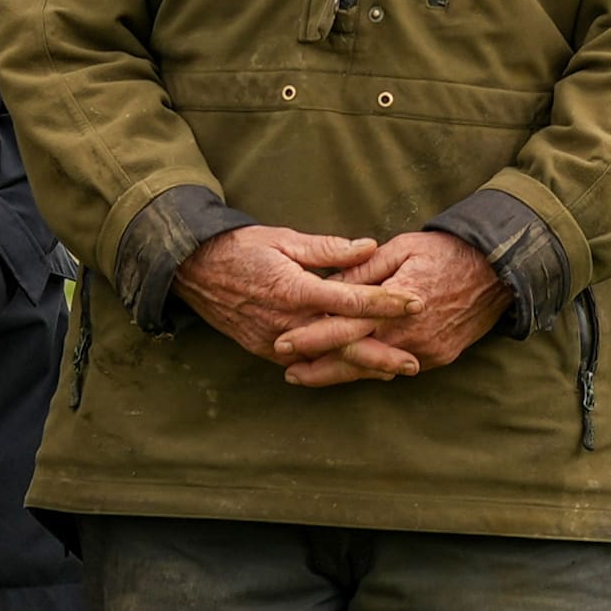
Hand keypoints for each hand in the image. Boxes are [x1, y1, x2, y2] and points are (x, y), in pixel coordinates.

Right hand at [174, 224, 406, 369]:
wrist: (195, 271)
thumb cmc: (242, 249)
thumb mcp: (285, 240)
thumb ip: (328, 249)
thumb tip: (369, 247)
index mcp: (296, 289)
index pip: (352, 300)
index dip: (387, 302)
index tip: (416, 302)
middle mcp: (289, 322)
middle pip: (344, 343)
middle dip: (382, 354)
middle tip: (414, 362)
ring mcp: (275, 341)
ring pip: (327, 359)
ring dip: (361, 367)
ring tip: (394, 371)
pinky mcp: (265, 350)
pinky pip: (305, 363)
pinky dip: (332, 368)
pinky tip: (354, 371)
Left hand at [283, 227, 507, 388]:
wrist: (499, 271)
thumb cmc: (446, 252)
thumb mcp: (401, 248)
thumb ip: (364, 268)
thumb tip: (330, 283)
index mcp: (395, 305)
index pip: (344, 327)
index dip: (312, 339)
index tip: (285, 345)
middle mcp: (409, 335)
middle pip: (355, 360)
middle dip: (320, 369)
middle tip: (290, 374)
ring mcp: (426, 350)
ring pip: (376, 369)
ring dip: (344, 374)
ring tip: (311, 376)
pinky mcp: (440, 357)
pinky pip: (400, 367)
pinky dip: (375, 369)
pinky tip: (352, 372)